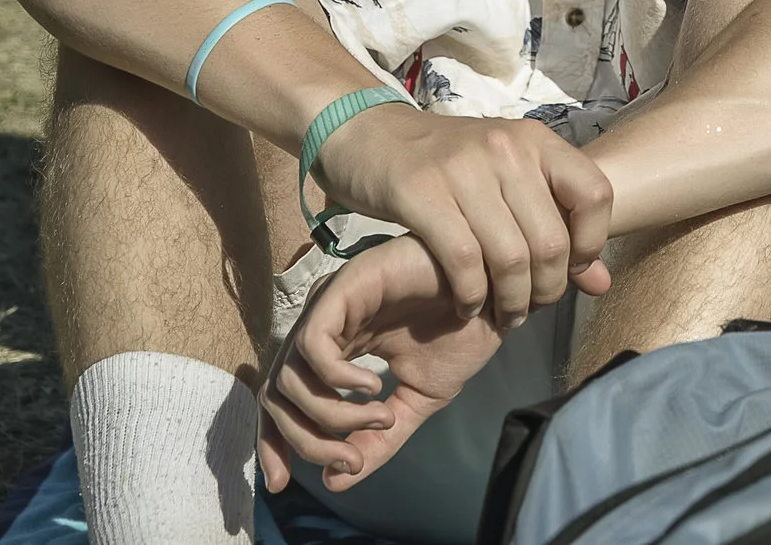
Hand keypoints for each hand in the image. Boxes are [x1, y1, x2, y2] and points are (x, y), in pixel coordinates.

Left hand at [259, 234, 501, 492]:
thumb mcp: (416, 401)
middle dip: (306, 441)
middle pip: (278, 396)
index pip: (284, 401)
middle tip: (351, 460)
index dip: (273, 443)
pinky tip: (373, 386)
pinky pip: (312, 343)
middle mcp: (324, 327)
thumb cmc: (461, 334)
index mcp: (337, 349)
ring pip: (289, 376)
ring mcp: (330, 305)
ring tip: (382, 416)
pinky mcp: (343, 286)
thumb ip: (377, 439)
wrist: (498, 294)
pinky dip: (335, 378)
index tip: (281, 484)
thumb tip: (336, 481)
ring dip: (332, 416)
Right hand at [311, 108, 612, 325]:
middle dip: (547, 289)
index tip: (571, 271)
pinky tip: (468, 306)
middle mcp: (506, 149)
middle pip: (551, 240)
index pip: (595, 194)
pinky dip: (471, 295)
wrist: (371, 134)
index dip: (591, 244)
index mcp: (536, 140)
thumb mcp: (508, 182)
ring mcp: (463, 168)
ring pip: (510, 256)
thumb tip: (602, 285)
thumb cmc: (449, 164)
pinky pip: (462, 259)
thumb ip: (556, 226)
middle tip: (531, 308)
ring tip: (504, 315)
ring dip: (512, 301)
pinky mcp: (419, 191)